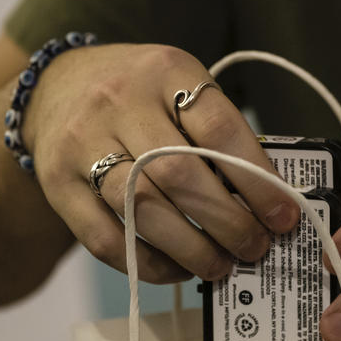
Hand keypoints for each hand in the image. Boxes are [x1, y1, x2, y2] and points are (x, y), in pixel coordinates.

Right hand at [23, 43, 298, 281]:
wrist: (57, 86)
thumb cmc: (143, 95)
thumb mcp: (183, 88)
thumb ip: (220, 134)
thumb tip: (269, 202)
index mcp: (167, 71)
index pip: (219, 129)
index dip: (257, 180)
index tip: (283, 216)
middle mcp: (120, 102)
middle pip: (179, 174)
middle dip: (228, 222)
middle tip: (255, 248)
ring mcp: (82, 142)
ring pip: (141, 208)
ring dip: (191, 248)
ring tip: (220, 266)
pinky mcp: (57, 183)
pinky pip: (104, 238)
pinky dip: (147, 263)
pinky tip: (177, 270)